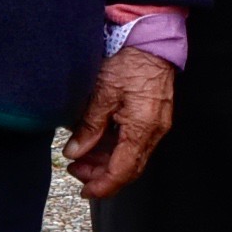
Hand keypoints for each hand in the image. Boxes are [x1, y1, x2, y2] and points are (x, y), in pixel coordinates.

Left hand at [64, 48, 176, 198]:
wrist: (153, 40)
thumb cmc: (130, 61)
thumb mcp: (103, 93)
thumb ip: (89, 126)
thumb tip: (75, 152)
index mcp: (142, 128)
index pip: (122, 171)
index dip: (102, 186)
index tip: (84, 191)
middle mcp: (154, 131)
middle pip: (128, 168)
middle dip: (102, 175)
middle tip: (76, 170)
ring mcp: (156, 125)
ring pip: (131, 156)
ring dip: (107, 162)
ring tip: (82, 155)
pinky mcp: (154, 117)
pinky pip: (135, 142)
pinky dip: (116, 148)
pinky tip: (98, 141)